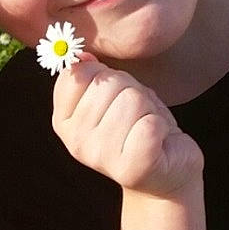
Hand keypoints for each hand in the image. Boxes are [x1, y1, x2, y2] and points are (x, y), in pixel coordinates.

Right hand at [52, 53, 202, 196]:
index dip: (105, 76)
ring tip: (147, 128)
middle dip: (132, 92)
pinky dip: (161, 127)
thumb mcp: (110, 97)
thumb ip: (91, 76)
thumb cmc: (137, 128)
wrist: (165, 173)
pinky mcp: (132, 167)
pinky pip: (150, 124)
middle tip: (137, 116)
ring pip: (132, 100)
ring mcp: (101, 157)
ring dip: (149, 109)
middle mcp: (76, 142)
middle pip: (110, 83)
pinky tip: (158, 141)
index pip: (80, 74)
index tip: (114, 97)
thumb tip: (81, 56)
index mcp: (63, 121)